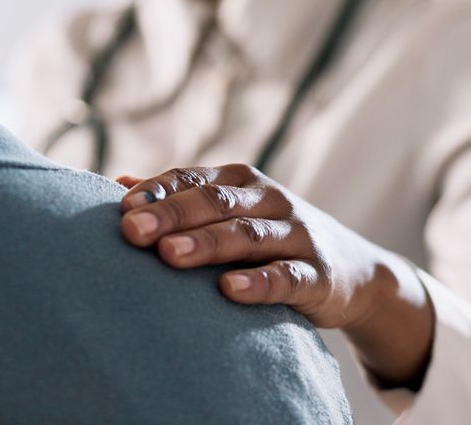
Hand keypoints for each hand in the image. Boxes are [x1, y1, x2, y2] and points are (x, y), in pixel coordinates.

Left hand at [117, 164, 382, 328]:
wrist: (353, 273)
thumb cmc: (272, 241)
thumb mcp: (230, 212)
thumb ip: (179, 199)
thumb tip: (117, 185)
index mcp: (240, 182)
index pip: (191, 179)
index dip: (156, 192)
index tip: (120, 210)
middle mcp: (268, 199)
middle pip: (214, 203)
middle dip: (170, 216)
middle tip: (131, 231)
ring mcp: (296, 235)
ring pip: (247, 235)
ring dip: (206, 244)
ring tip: (168, 256)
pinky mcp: (318, 275)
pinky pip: (286, 278)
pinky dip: (258, 283)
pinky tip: (228, 290)